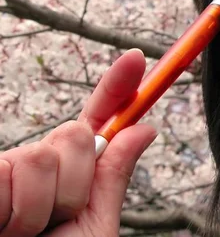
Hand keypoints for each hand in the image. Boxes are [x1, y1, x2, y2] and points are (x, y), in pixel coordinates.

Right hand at [0, 49, 156, 236]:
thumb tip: (146, 127)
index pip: (98, 120)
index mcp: (72, 172)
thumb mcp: (92, 224)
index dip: (117, 86)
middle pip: (76, 135)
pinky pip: (12, 172)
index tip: (136, 58)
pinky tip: (2, 227)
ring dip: (42, 208)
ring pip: (45, 157)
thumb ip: (113, 176)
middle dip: (75, 184)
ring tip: (23, 234)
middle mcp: (38, 162)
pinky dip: (16, 212)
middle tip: (52, 222)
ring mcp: (8, 168)